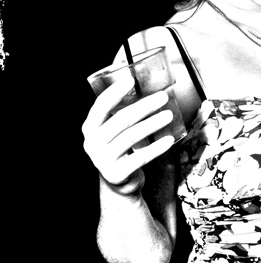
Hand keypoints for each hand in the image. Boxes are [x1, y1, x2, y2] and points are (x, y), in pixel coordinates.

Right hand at [82, 76, 175, 193]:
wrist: (118, 182)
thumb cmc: (119, 148)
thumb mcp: (113, 131)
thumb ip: (120, 113)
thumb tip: (143, 88)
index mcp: (90, 128)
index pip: (100, 106)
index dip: (114, 92)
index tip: (131, 80)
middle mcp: (92, 143)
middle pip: (121, 120)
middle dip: (144, 106)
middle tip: (162, 97)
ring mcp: (103, 159)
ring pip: (131, 136)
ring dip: (152, 124)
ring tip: (168, 115)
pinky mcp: (117, 173)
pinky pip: (140, 157)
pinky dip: (156, 148)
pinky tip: (169, 140)